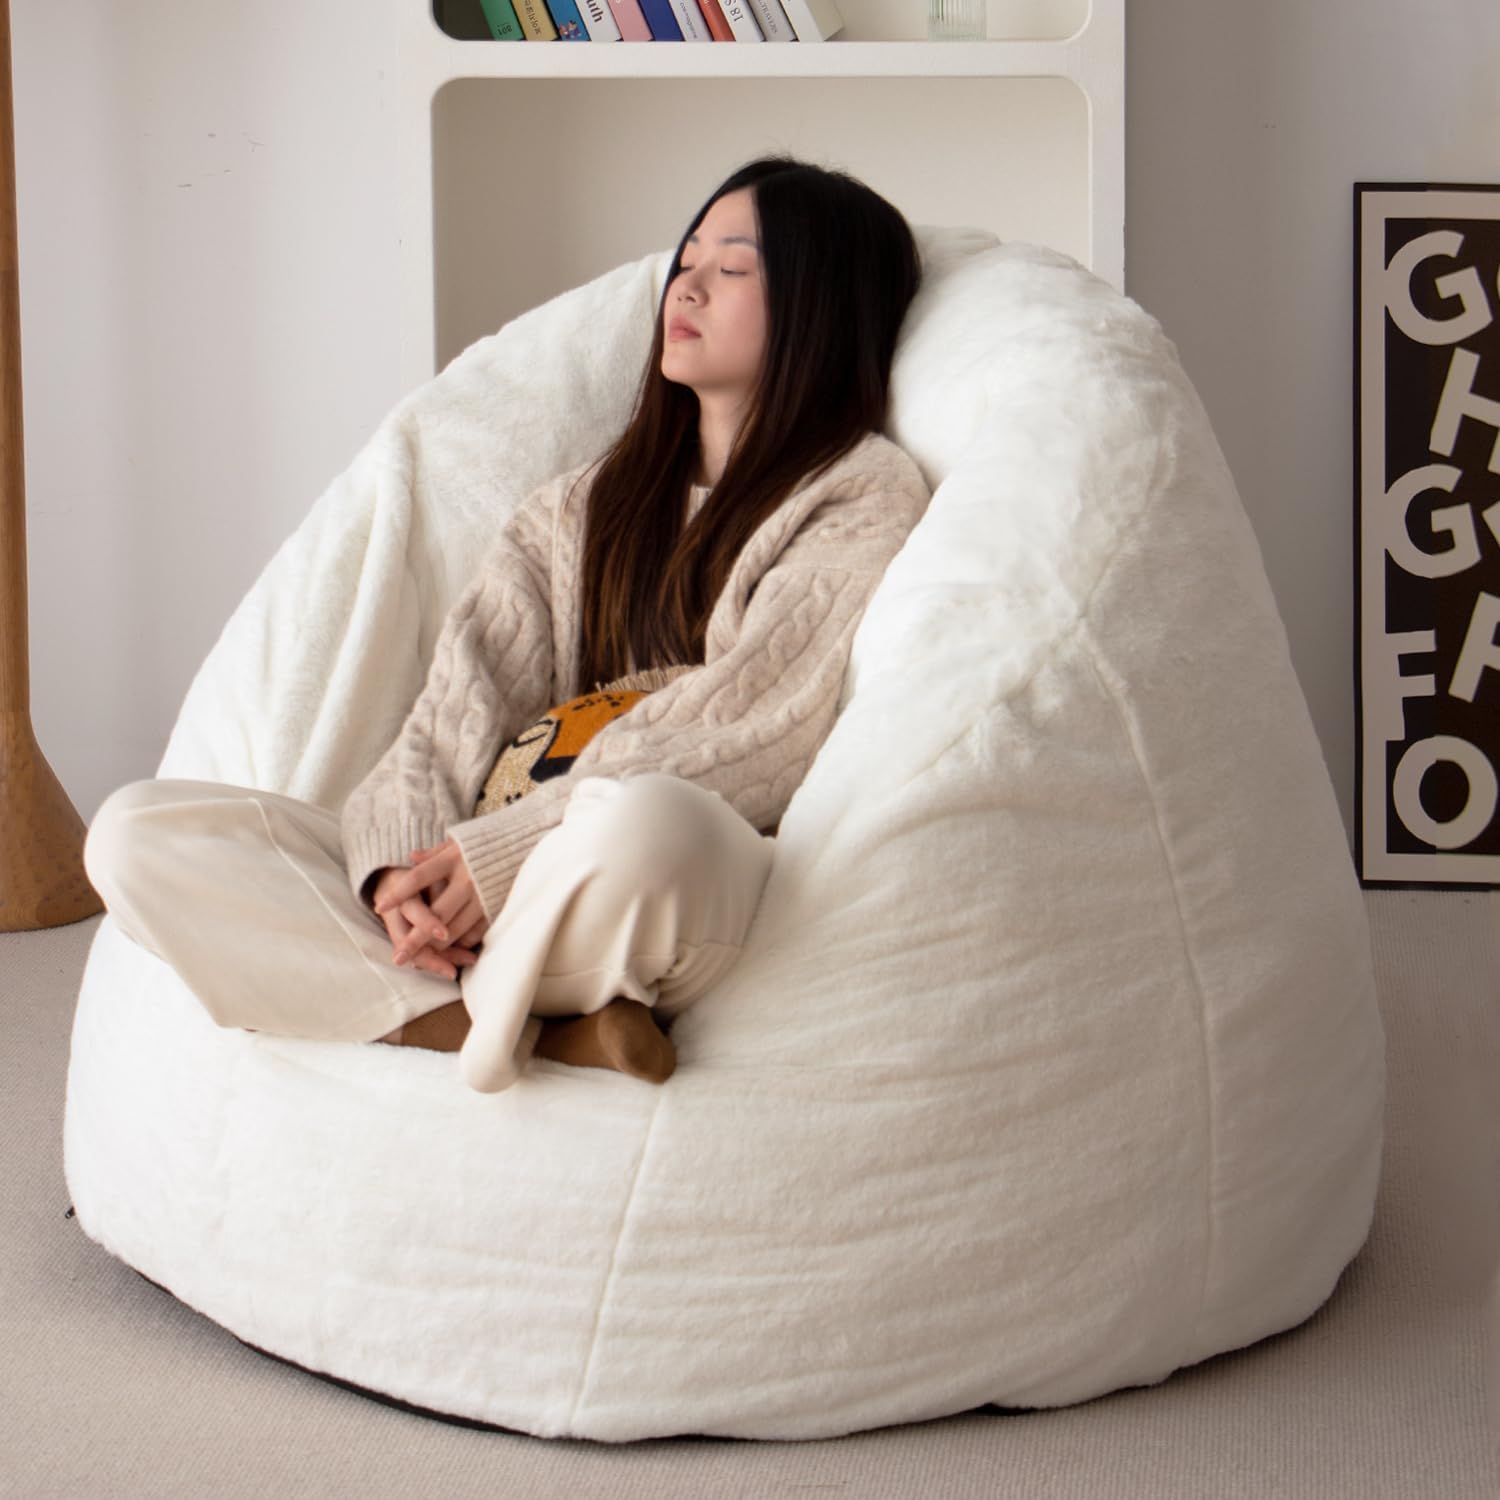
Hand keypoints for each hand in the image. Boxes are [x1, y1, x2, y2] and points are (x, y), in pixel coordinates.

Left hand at [371, 840, 488, 980]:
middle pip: (435, 914)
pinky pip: (475, 932)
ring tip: (419, 959)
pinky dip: (461, 942)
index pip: (417, 878)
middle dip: (415, 939)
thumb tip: (410, 857)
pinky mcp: (495, 907)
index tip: (380, 907)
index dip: (398, 893)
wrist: (523, 843)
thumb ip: (433, 853)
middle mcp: (466, 880)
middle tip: (399, 957)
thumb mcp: (458, 842)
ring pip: (454, 929)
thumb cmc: (484, 844)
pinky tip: (451, 948)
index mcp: (451, 860)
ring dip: (436, 946)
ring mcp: (481, 896)